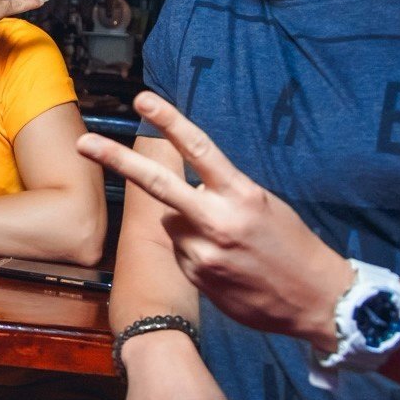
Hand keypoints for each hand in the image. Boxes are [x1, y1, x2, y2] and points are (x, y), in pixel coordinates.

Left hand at [78, 92, 351, 343]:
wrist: (315, 301)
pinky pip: (182, 252)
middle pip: (157, 184)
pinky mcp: (196, 276)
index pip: (198, 148)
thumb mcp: (263, 206)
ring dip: (188, 226)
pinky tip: (226, 265)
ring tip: (228, 244)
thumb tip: (184, 194)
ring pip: (174, 223)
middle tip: (83, 143)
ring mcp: (203, 252)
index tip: (142, 99)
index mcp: (240, 193)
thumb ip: (221, 194)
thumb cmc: (292, 246)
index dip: (169, 121)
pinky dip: (195, 252)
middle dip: (116, 161)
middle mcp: (217, 220)